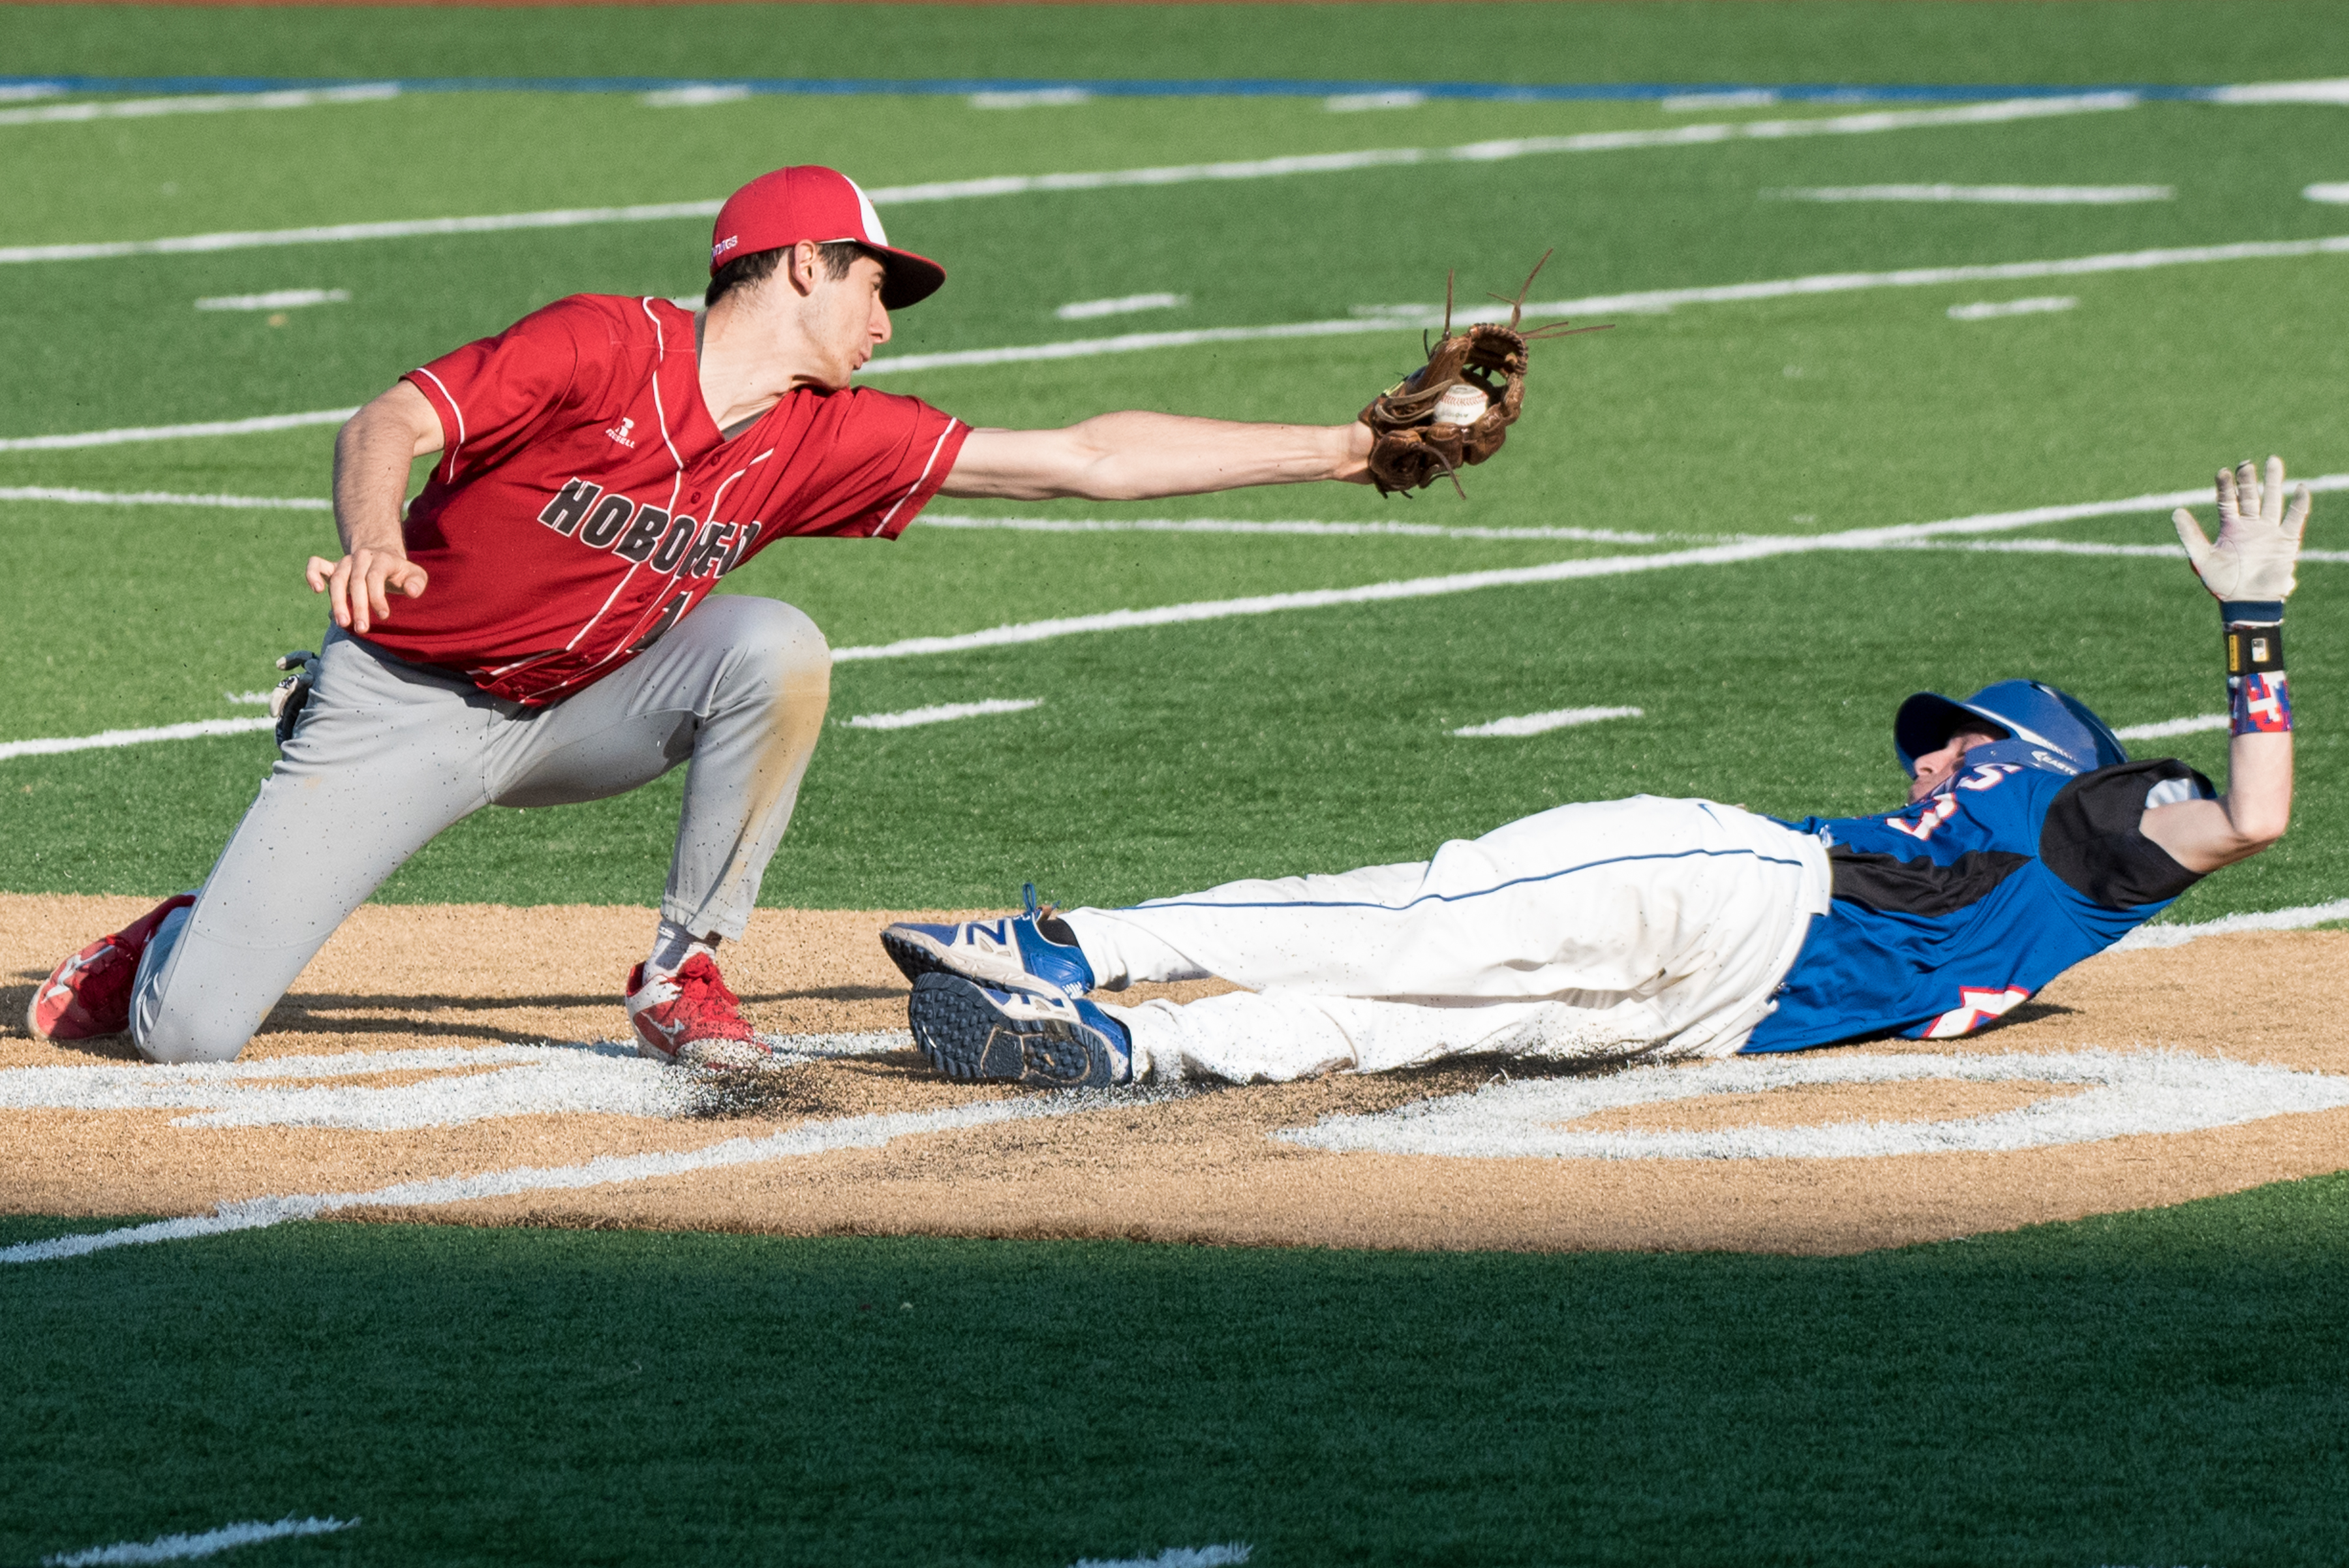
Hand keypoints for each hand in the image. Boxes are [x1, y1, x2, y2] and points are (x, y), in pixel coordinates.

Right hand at [305, 547, 427, 633]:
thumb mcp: (415, 574)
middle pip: (356, 581)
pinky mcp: (332, 567)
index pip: (375, 577)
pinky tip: (317, 590)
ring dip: (337, 601)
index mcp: (381, 559)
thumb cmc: (399, 572)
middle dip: (358, 606)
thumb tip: (412, 592)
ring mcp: (344, 562)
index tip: (383, 616)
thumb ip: (417, 582)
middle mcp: (361, 558)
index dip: (377, 597)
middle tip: (361, 629)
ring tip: (342, 623)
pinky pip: (316, 565)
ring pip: (336, 579)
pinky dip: (312, 574)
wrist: (381, 557)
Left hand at [2172, 455, 2309, 604]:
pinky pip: (2295, 519)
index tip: (2222, 472)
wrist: (2246, 602)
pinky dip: (2299, 504)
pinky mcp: (2287, 540)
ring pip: (2272, 501)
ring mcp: (2269, 531)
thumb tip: (2176, 510)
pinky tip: (2299, 488)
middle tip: (2245, 463)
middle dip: (2248, 480)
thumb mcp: (2201, 558)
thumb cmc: (2222, 583)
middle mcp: (2250, 525)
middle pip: (2250, 496)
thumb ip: (2190, 535)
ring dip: (2273, 482)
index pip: (2227, 501)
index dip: (2225, 486)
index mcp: (2230, 528)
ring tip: (2273, 461)